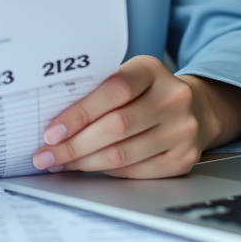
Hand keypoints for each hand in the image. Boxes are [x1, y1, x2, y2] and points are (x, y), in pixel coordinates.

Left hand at [30, 55, 240, 177]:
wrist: (194, 108)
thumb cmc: (146, 92)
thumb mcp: (127, 76)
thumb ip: (98, 90)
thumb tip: (52, 119)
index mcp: (151, 69)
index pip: (114, 90)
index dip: (79, 113)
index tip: (51, 132)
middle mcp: (173, 98)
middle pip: (116, 127)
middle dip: (74, 145)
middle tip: (45, 155)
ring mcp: (182, 130)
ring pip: (123, 154)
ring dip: (85, 162)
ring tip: (60, 163)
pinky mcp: (183, 158)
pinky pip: (136, 171)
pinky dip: (106, 172)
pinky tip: (88, 168)